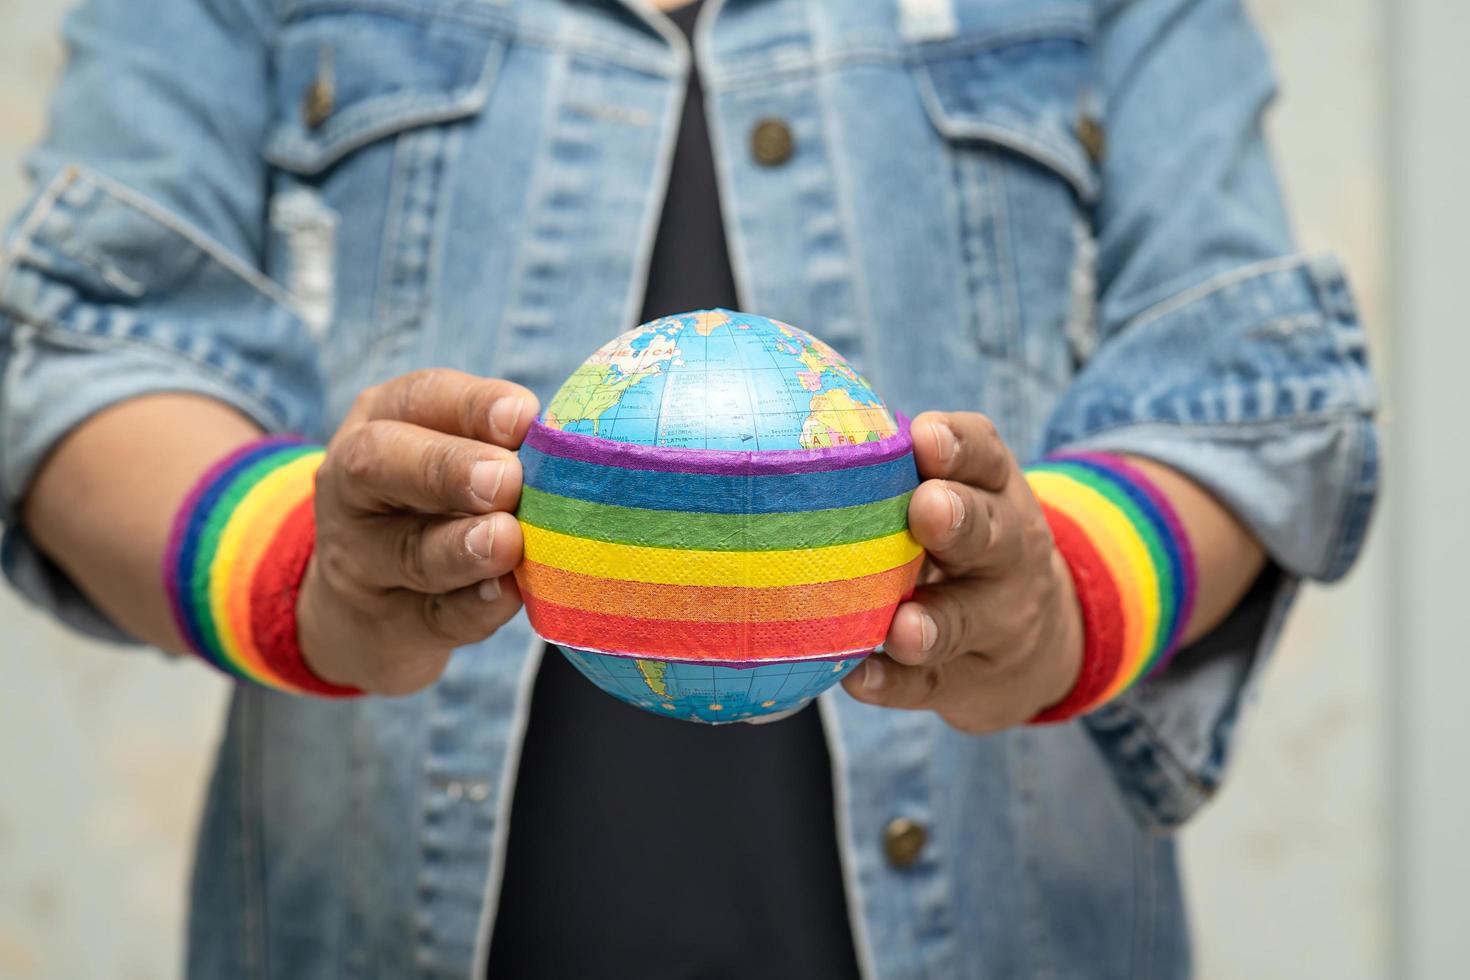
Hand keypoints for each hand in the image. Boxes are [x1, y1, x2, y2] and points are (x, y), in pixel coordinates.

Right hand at [297, 370, 535, 694]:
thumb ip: (499, 450)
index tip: (524, 417)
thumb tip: (570, 449)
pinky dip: (474, 607)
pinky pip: (432, 618)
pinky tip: (505, 595)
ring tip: (506, 540)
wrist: (366, 611)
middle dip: (447, 468)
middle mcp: (355, 489)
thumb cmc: (435, 507)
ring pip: (407, 550)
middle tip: (506, 480)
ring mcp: (363, 563)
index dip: (473, 405)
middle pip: (379, 464)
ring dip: (462, 545)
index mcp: (381, 424)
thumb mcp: (449, 461)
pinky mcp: (387, 627)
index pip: (420, 398)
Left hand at [841, 412, 1083, 731]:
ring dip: (933, 623)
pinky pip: (927, 684)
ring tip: (904, 629)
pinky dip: (892, 683)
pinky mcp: (964, 679)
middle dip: (959, 520)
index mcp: (996, 492)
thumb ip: (901, 466)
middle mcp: (1007, 552)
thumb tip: (796, 427)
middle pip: (990, 531)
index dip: (958, 446)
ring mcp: (991, 621)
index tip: (924, 437)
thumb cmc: (962, 541)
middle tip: (928, 509)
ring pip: (964, 618)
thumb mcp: (961, 493)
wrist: (1033, 641)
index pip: (986, 457)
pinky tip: (859, 678)